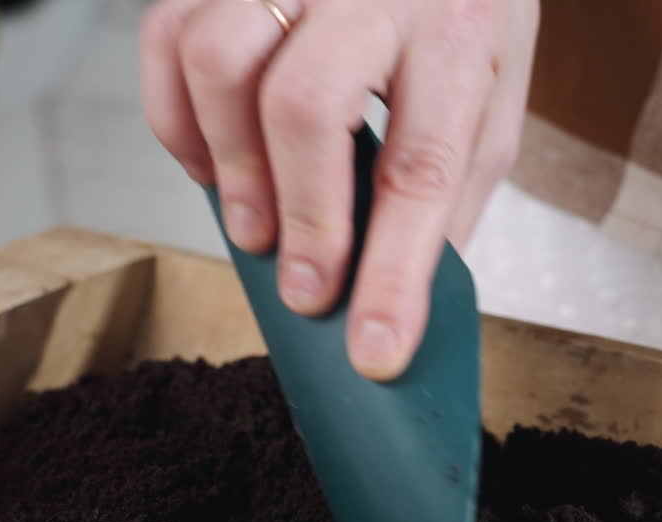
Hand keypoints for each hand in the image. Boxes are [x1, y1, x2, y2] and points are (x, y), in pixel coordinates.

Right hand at [141, 0, 538, 380]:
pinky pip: (169, 36)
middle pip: (302, 107)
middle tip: (306, 289)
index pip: (421, 165)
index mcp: (456, 32)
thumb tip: (394, 291)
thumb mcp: (491, 101)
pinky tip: (215, 162)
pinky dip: (178, 120)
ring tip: (256, 225)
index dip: (392, 272)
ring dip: (230, 168)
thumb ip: (448, 189)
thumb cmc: (462, 18)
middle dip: (301, 220)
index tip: (374, 349)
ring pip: (220, 62)